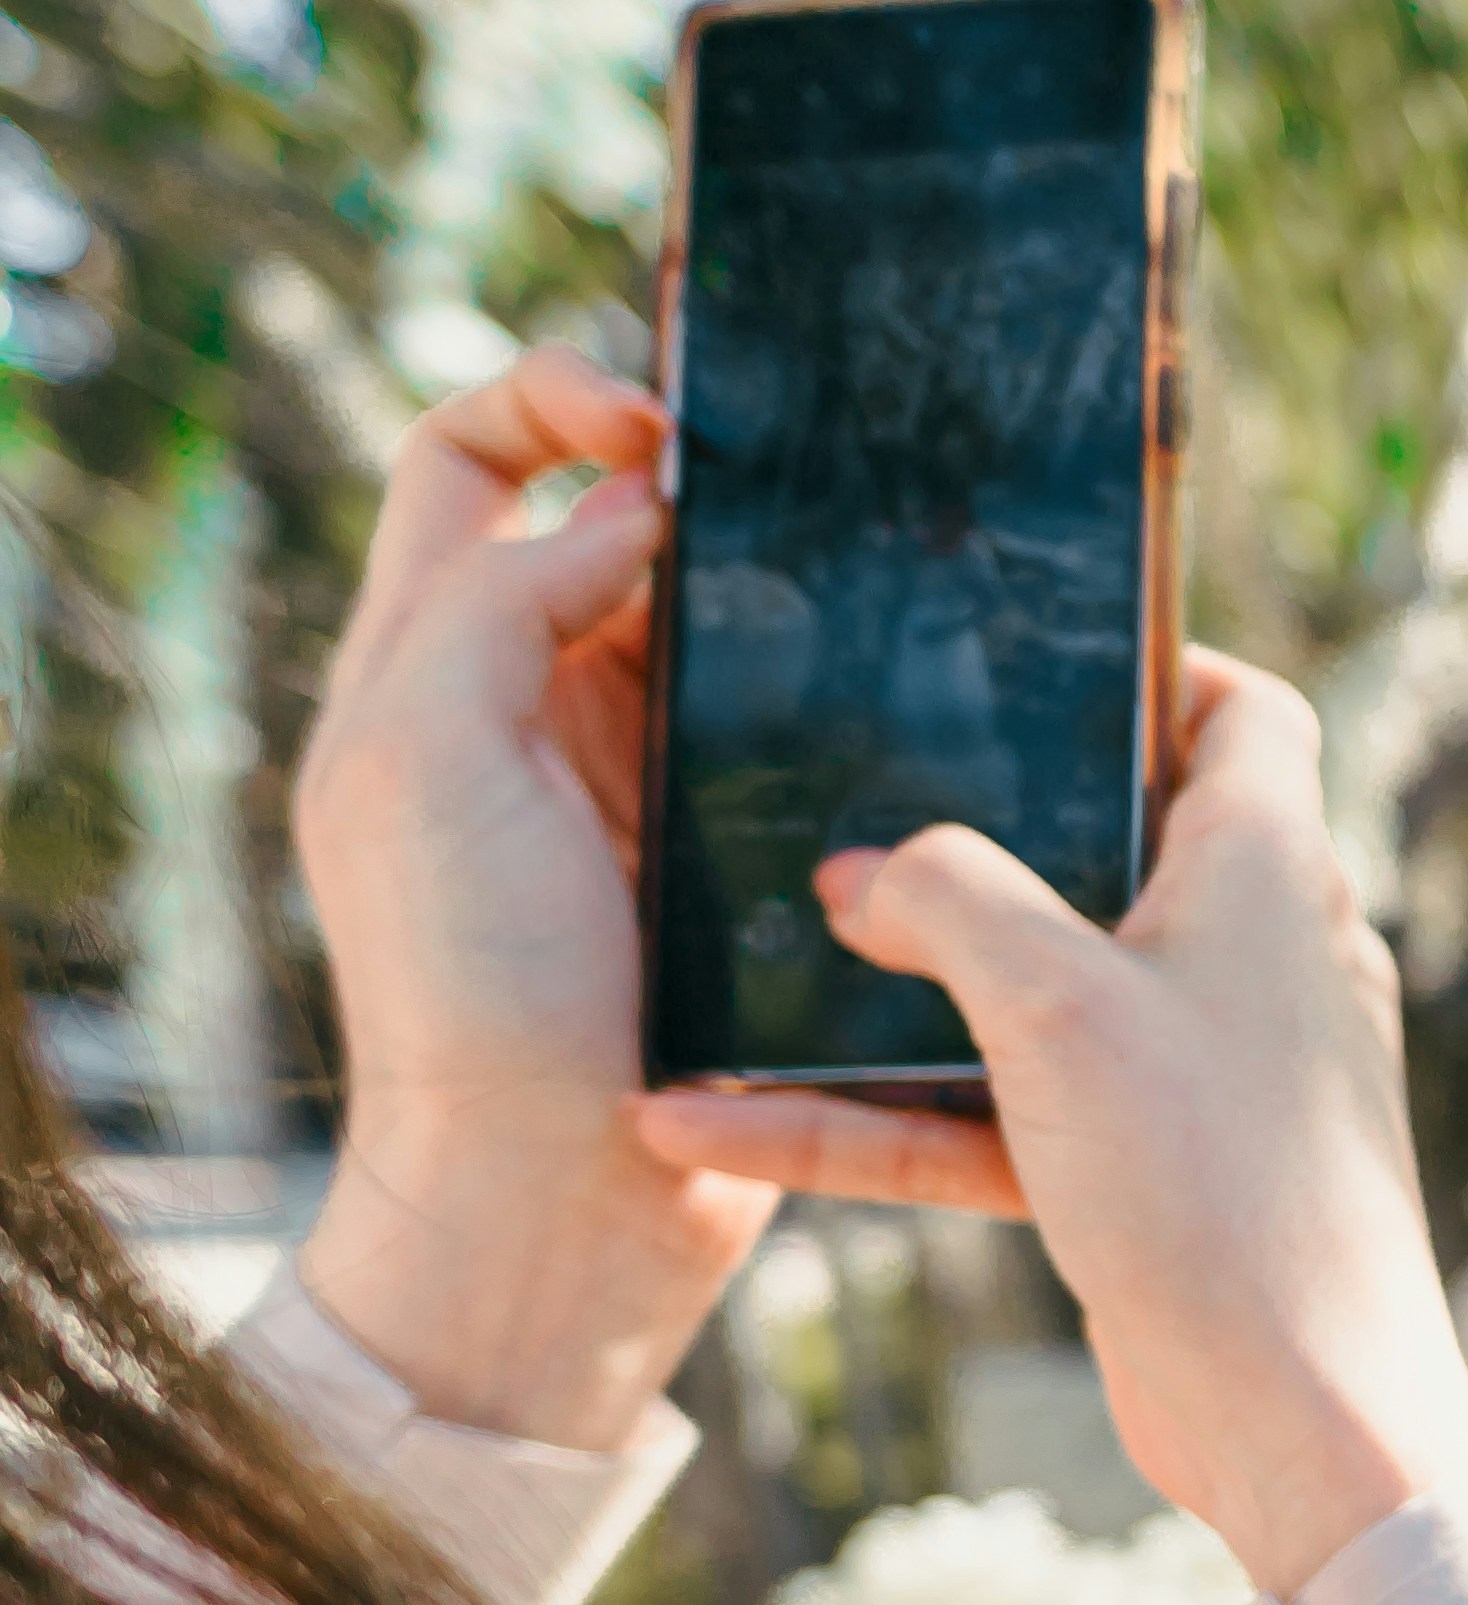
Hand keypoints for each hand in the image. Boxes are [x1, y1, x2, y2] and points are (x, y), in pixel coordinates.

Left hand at [296, 347, 775, 1449]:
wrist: (560, 1202)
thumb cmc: (467, 991)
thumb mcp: (423, 760)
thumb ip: (499, 601)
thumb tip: (633, 513)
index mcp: (431, 665)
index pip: (467, 460)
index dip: (551, 401)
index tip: (659, 430)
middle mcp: (528, 708)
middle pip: (610, 524)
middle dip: (701, 484)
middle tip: (802, 485)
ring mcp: (637, 786)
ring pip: (720, 628)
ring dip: (786, 595)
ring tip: (873, 581)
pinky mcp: (731, 862)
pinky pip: (791, 740)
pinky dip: (839, 702)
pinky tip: (907, 695)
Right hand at [636, 654, 1467, 1590]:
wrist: (1301, 1419)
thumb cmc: (1216, 1185)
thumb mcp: (1057, 1006)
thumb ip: (949, 902)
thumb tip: (861, 870)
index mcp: (1268, 873)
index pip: (1248, 716)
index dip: (1162, 668)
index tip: (1046, 658)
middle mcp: (1252, 960)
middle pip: (1118, 846)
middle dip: (983, 830)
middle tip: (858, 791)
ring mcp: (1201, 1075)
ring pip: (1029, 1002)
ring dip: (890, 1000)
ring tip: (747, 966)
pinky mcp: (1149, 1181)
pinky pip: (993, 1125)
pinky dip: (873, 1128)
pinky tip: (716, 1133)